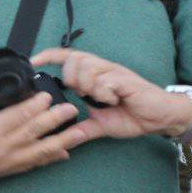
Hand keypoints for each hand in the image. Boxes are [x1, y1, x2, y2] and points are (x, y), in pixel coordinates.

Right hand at [0, 83, 87, 192]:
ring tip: (81, 132)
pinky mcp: (5, 171)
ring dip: (62, 141)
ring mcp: (5, 162)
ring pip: (40, 151)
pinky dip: (49, 159)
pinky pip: (32, 164)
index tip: (49, 95)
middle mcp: (0, 148)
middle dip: (56, 119)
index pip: (20, 115)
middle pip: (34, 131)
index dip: (37, 104)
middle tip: (72, 109)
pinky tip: (64, 153)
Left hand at [32, 47, 191, 141]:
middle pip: (74, 58)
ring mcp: (113, 72)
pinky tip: (112, 100)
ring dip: (86, 85)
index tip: (32, 62)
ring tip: (98, 98)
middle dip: (70, 76)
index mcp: (93, 76)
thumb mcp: (100, 125)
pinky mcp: (124, 79)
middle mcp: (102, 69)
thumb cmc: (131, 115)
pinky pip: (104, 80)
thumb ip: (81, 128)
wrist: (159, 118)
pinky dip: (103, 93)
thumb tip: (63, 137)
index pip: (67, 56)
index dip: (49, 56)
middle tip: (80, 92)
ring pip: (86, 67)